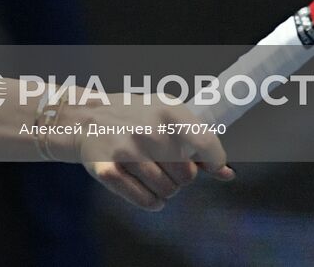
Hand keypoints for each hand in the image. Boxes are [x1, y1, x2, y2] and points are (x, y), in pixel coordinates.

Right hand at [63, 99, 235, 210]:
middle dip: (181, 175)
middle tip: (165, 162)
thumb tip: (227, 173)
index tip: (205, 164)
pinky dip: (151, 201)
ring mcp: (126, 151)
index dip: (212, 162)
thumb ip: (198, 141)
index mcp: (167, 111)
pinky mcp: (108, 171)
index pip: (207, 146)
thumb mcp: (167, 115)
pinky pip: (146, 202)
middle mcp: (147, 131)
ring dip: (165, 189)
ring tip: (152, 172)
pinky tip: (144, 187)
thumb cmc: (134, 117)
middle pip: (187, 176)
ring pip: (168, 192)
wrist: (86, 118)